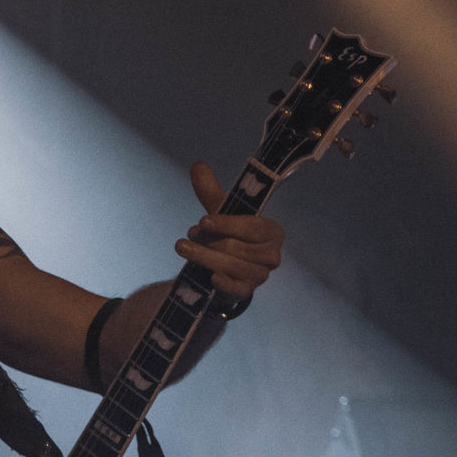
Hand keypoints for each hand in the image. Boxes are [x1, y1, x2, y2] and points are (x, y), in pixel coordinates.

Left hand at [176, 161, 283, 301]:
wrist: (226, 267)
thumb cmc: (228, 233)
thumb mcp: (220, 211)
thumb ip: (210, 191)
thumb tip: (197, 165)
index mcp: (272, 231)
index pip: (251, 228)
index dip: (226, 225)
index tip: (202, 222)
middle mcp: (272, 255)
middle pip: (236, 248)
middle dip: (209, 242)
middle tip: (187, 236)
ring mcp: (261, 276)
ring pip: (231, 266)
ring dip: (204, 257)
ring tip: (183, 248)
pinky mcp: (248, 292)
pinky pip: (237, 289)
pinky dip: (224, 284)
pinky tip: (212, 278)